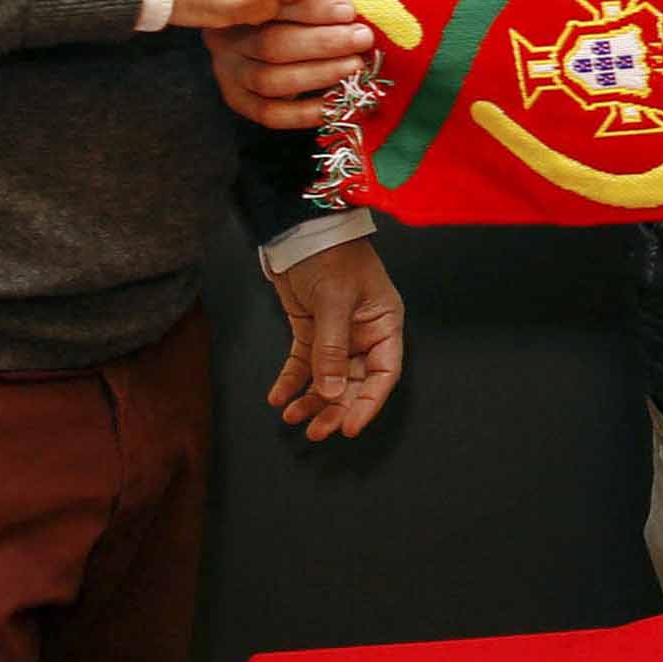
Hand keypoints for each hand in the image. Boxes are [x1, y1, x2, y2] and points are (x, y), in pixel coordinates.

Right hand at [208, 0, 379, 128]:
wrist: (246, 37)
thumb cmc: (281, 11)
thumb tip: (349, 10)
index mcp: (241, 7)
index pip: (276, 8)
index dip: (314, 10)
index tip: (348, 12)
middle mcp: (229, 42)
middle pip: (273, 45)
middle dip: (323, 43)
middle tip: (361, 38)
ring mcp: (231, 74)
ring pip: (271, 80)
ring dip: (318, 74)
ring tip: (354, 67)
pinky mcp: (239, 101)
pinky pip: (271, 113)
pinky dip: (306, 112)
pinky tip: (338, 104)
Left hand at [268, 239, 405, 439]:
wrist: (299, 230)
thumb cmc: (331, 255)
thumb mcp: (334, 301)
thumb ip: (332, 349)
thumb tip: (328, 392)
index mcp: (384, 324)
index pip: (383, 374)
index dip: (368, 404)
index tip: (350, 428)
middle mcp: (364, 334)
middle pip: (353, 383)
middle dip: (334, 409)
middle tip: (316, 431)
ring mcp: (337, 335)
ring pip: (327, 379)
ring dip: (311, 400)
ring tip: (292, 417)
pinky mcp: (311, 331)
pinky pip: (303, 364)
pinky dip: (291, 381)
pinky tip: (278, 397)